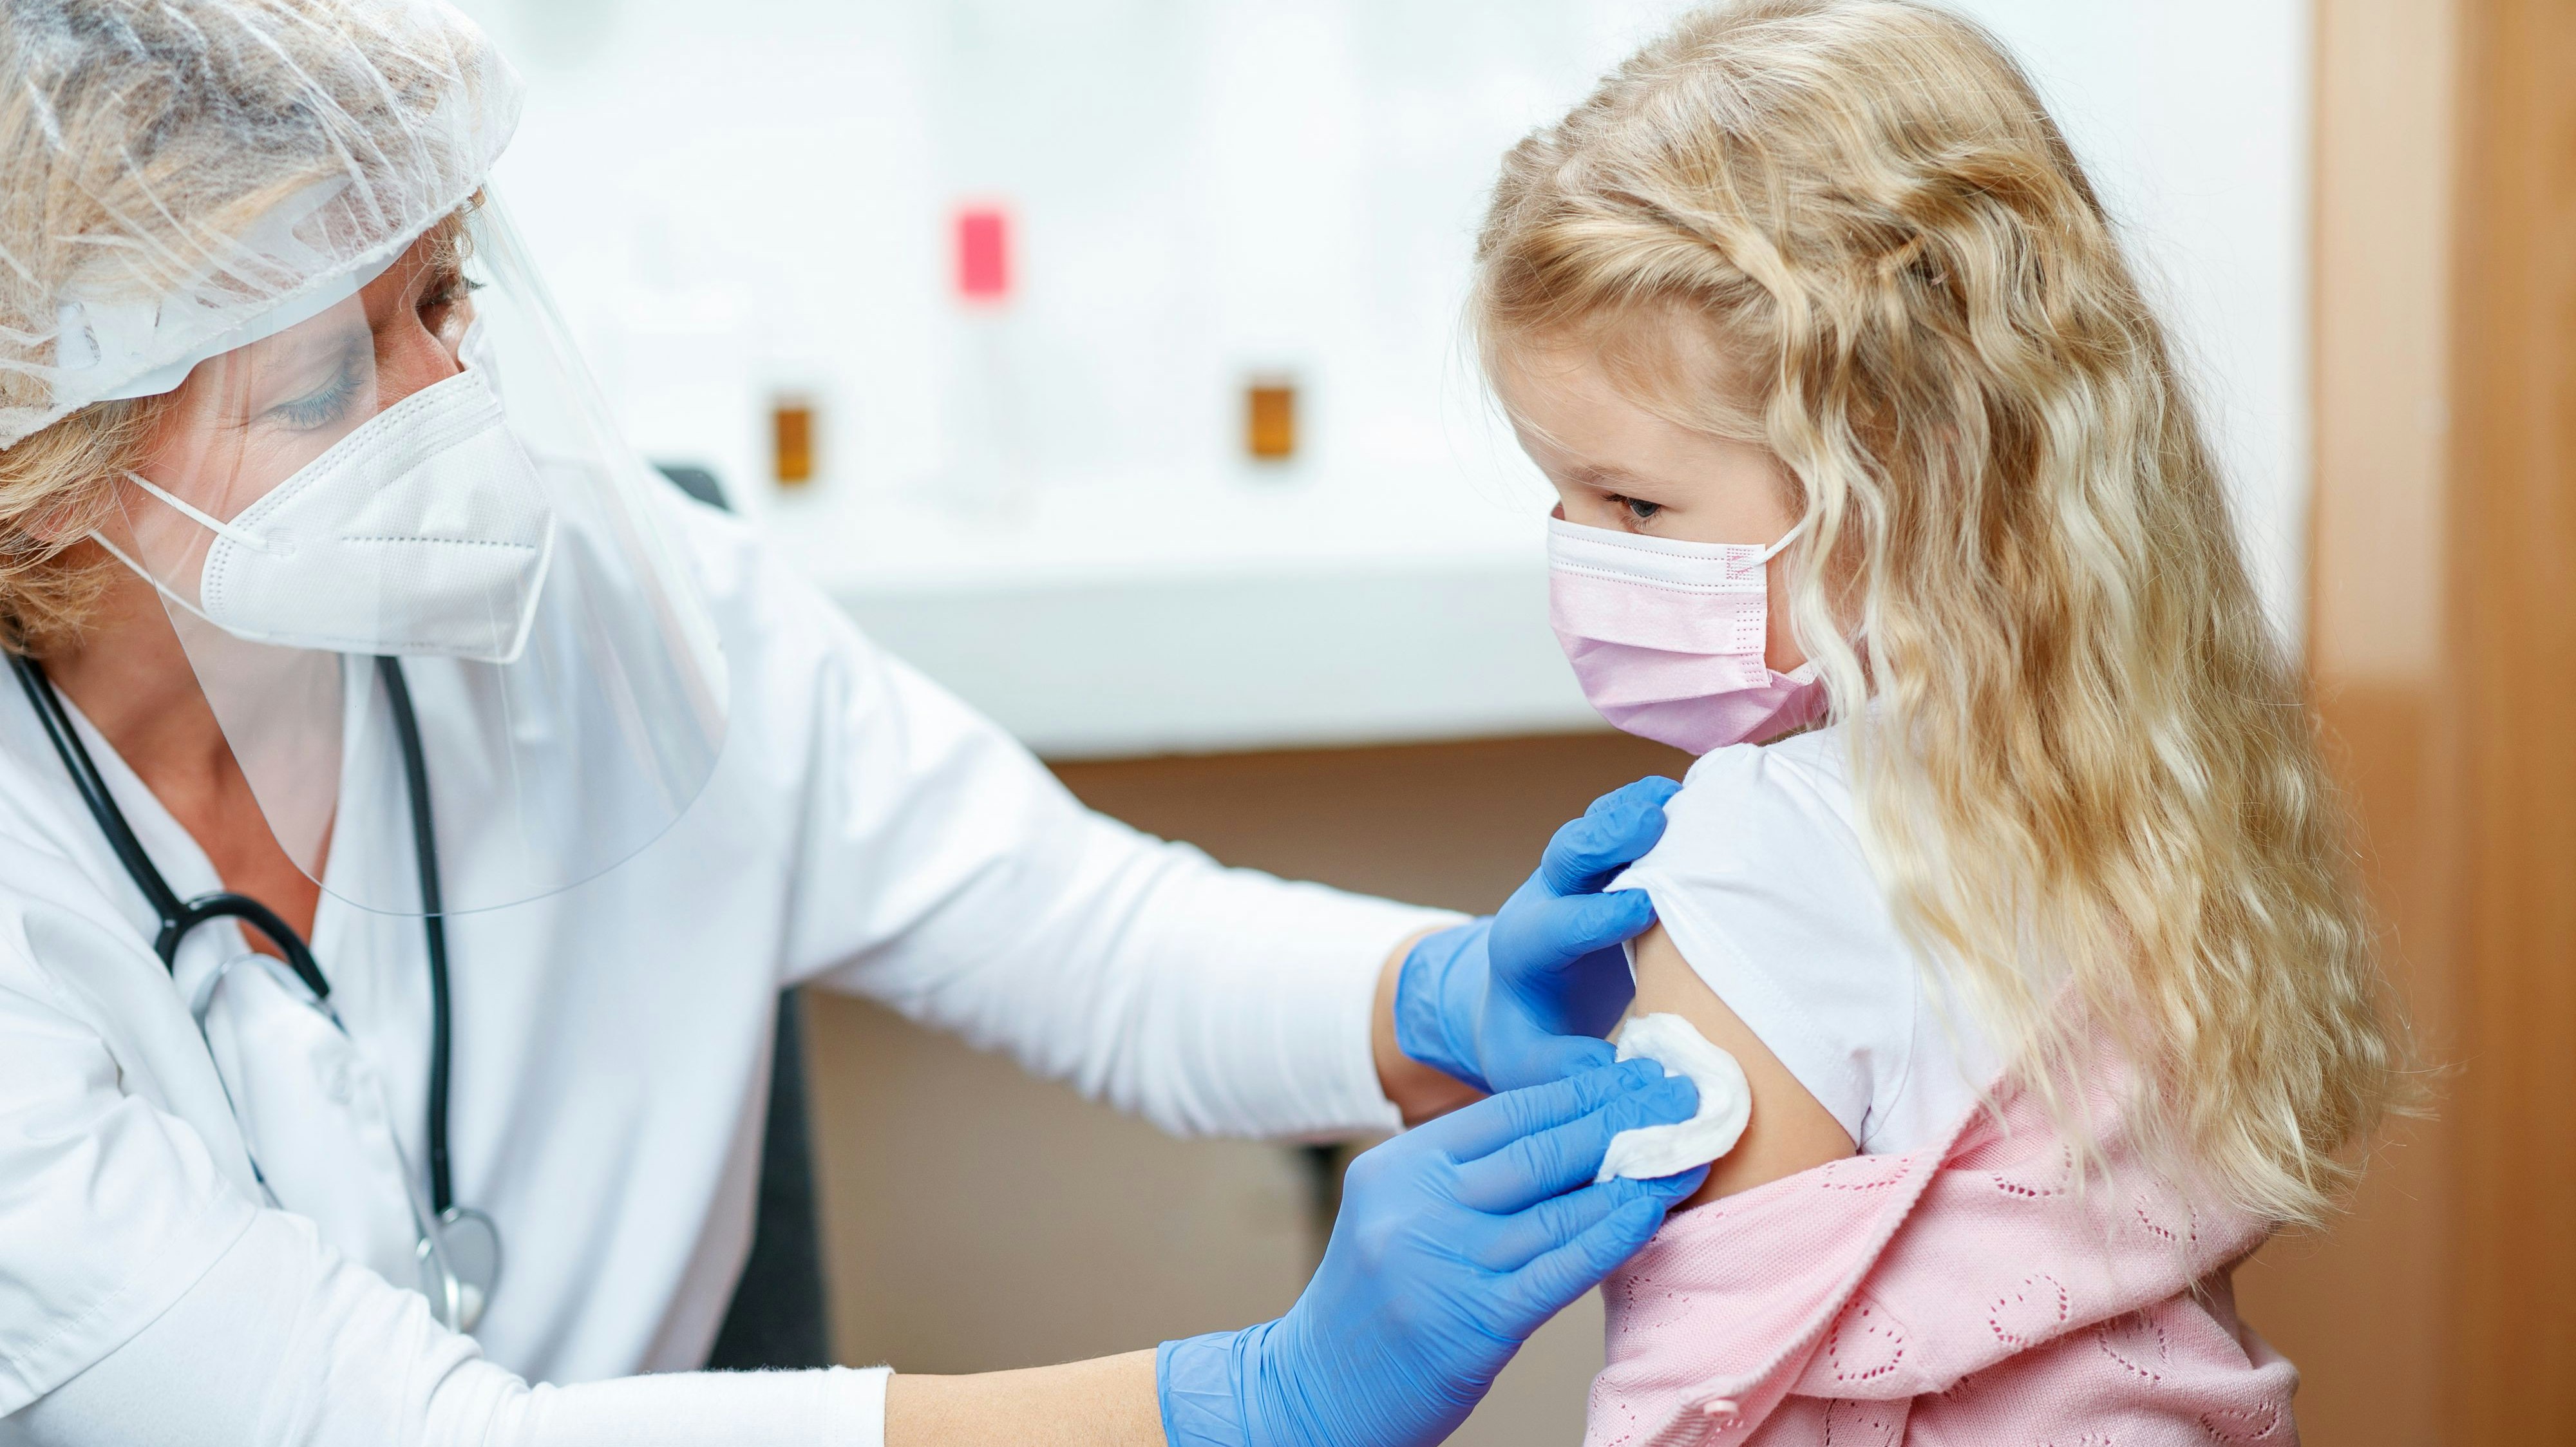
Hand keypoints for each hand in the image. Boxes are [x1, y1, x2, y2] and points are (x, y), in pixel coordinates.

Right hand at [1159, 1061, 1705, 1446]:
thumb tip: (1576, 1132)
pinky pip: (1558, 1269)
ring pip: (1557, 1208)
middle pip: (1537, 1151)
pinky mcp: (1472, 1323)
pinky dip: (1611, 1236)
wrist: (1316, 1391)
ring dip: (1633, 1176)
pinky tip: (1651, 1211)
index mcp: (1399, 1168)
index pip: (1506, 1113)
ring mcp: (1442, 1264)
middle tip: (1681, 1099)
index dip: (1581, 1092)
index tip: (1639, 1077)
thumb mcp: (1400, 1214)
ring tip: (1686, 1149)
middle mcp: (1416, 1207)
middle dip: (1618, 1121)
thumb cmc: (1377, 1301)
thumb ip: (1466, 1175)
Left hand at [1395, 777, 1681, 1092]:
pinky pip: (1625, 823)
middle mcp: (1545, 899)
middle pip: (1567, 855)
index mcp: (1523, 951)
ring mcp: (1577, 874)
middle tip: (1650, 819)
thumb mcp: (1534, 1071)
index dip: (1598, 916)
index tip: (1642, 908)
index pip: (1558, 926)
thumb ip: (1576, 1073)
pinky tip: (1695, 792)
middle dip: (1604, 836)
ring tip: (1677, 795)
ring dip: (1632, 810)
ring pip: (1597, 828)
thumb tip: (1643, 1082)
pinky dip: (1655, 806)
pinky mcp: (1607, 863)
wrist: (1520, 1005)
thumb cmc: (1531, 1041)